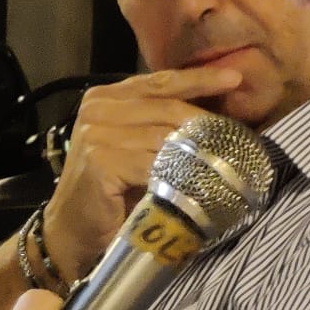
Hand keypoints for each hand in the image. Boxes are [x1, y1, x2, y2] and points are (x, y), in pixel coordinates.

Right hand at [40, 66, 241, 279]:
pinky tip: (196, 183)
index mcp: (105, 97)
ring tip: (225, 160)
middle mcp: (97, 108)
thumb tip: (215, 115)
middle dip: (206, 120)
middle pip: (167, 107)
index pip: (159, 81)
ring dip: (198, 151)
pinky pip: (153, 164)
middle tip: (237, 134)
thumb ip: (160, 126)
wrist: (72, 230)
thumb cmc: (110, 192)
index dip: (198, 78)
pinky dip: (178, 175)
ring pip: (165, 136)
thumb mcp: (134, 148)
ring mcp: (96, 133)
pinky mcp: (100, 161)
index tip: (234, 78)